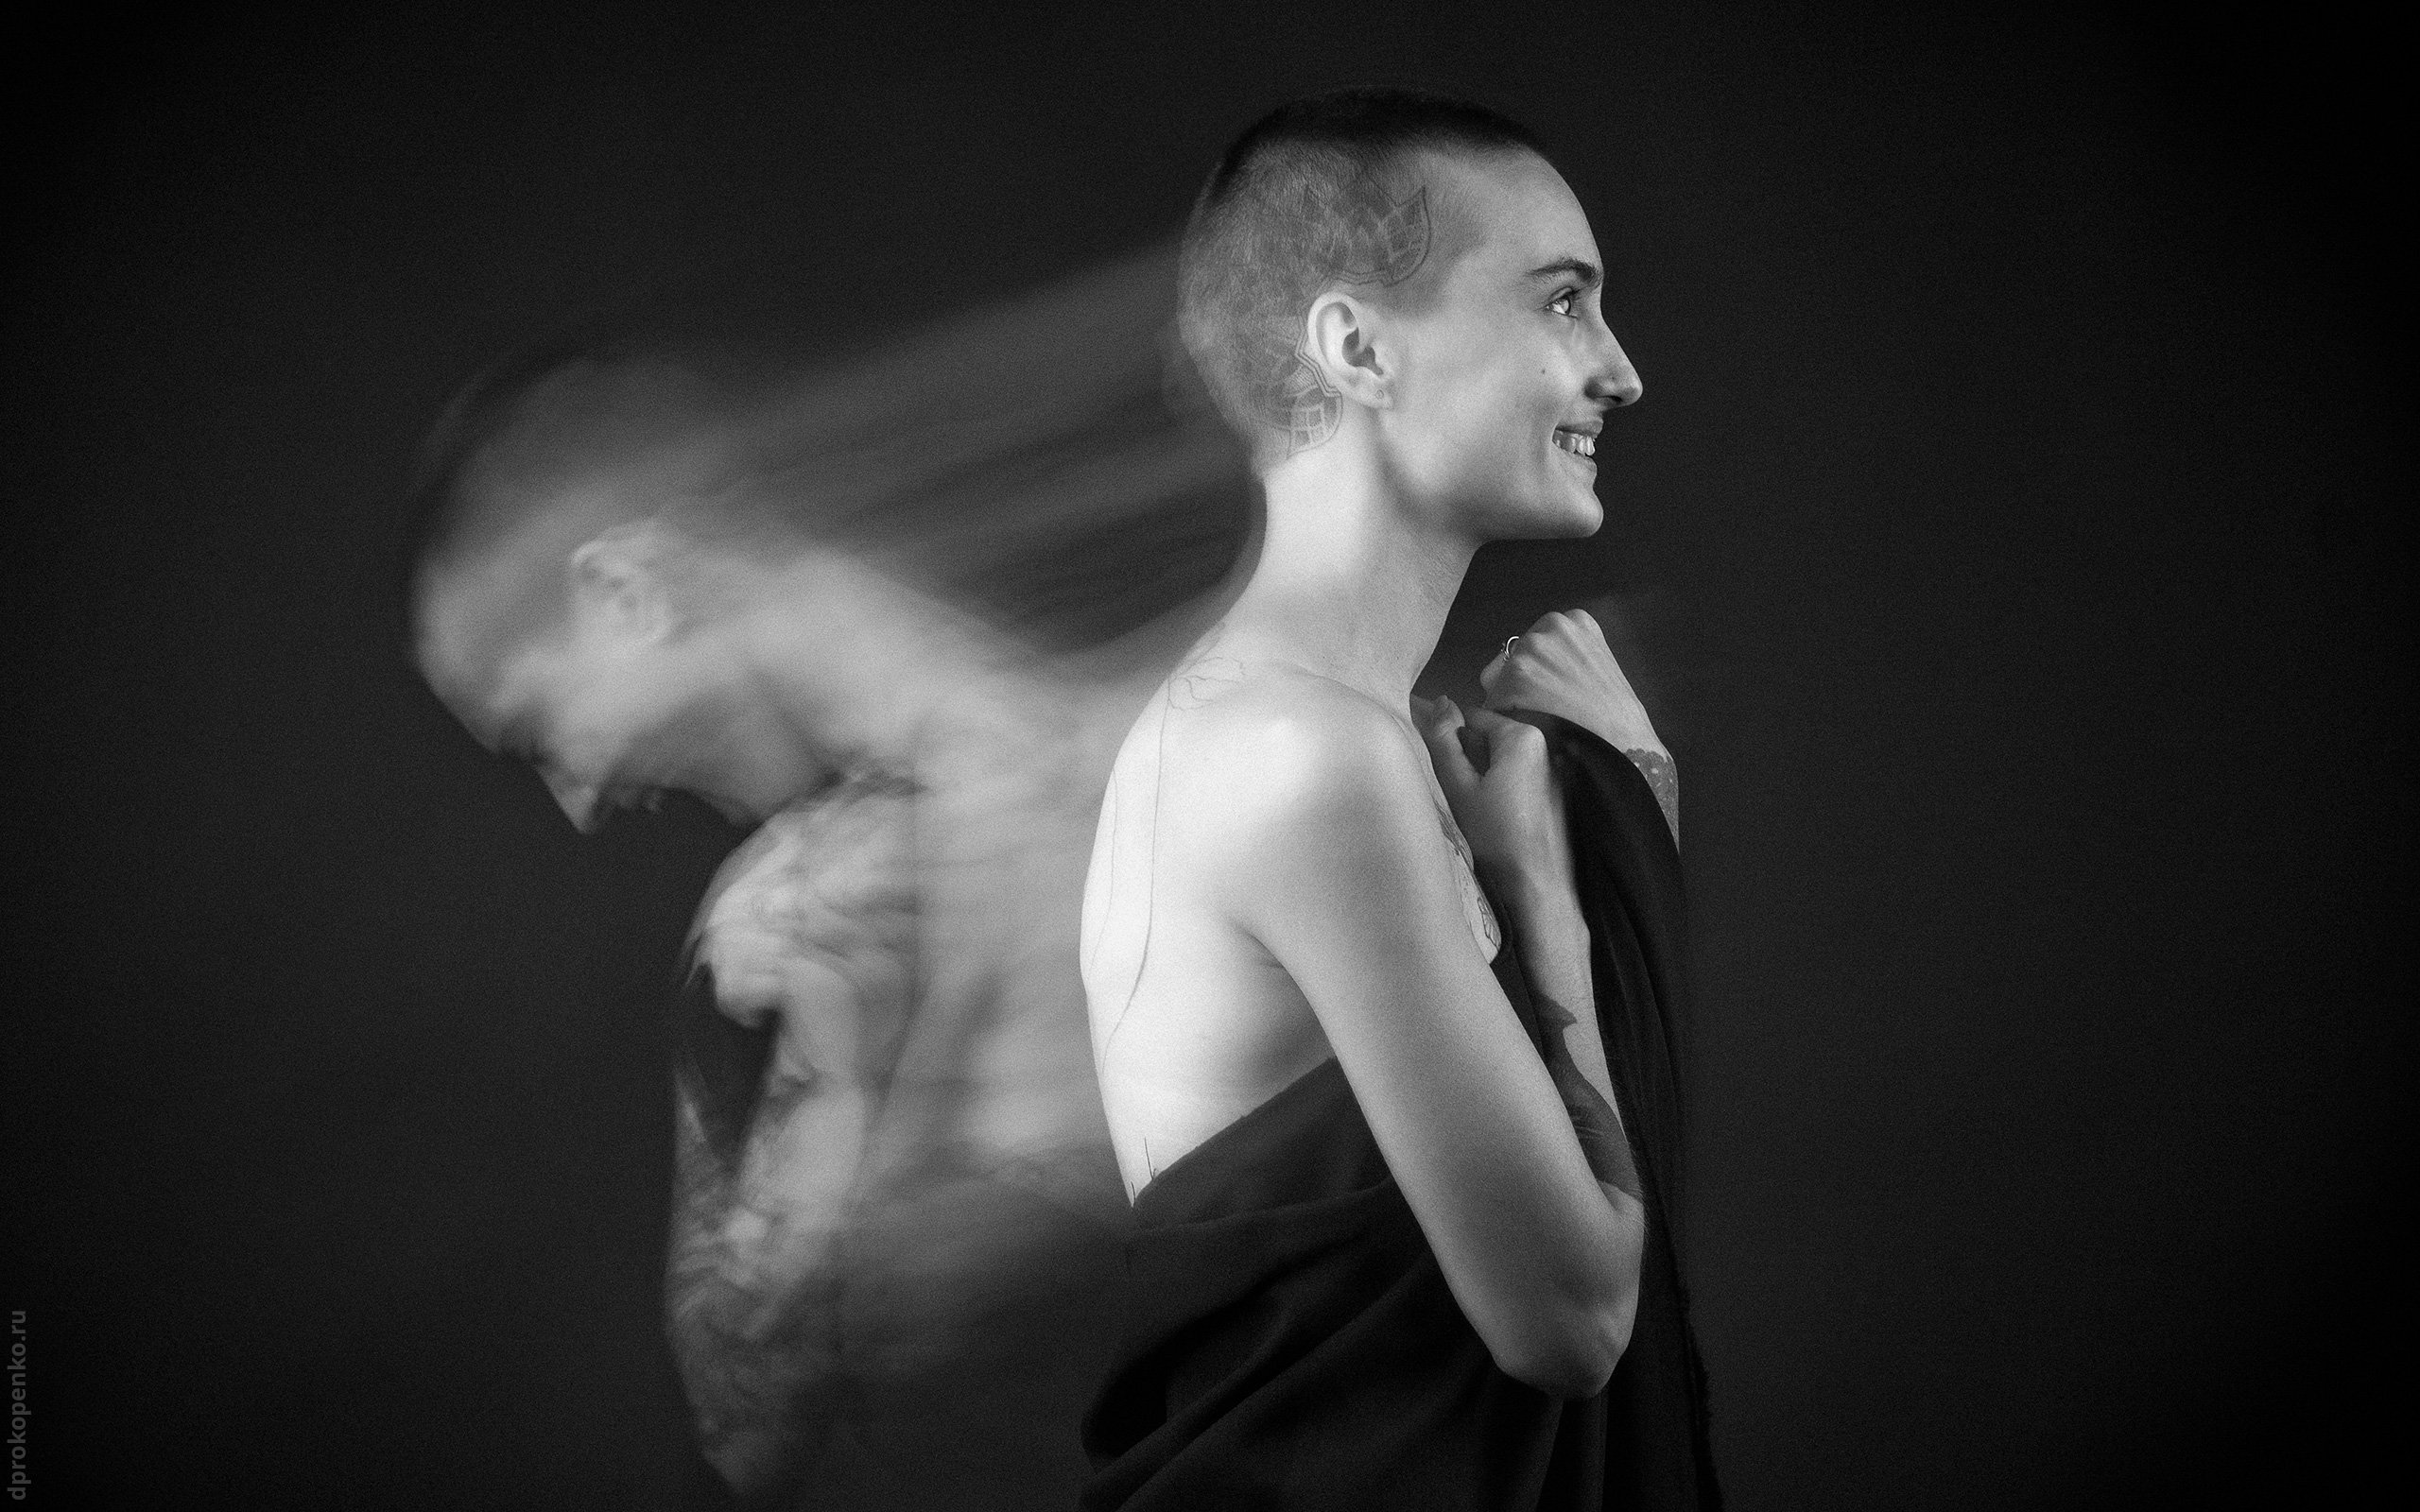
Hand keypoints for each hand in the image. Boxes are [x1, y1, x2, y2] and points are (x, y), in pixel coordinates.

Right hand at [1414, 696, 1574, 901]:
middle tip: (1452, 788)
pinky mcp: (1551, 788)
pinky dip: (1497, 786)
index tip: (1434, 762)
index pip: (1470, 717)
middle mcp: (1541, 742)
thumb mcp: (1459, 785)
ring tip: (1468, 803)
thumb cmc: (1493, 832)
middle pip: (1486, 737)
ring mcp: (1549, 765)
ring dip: (1479, 772)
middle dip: (1465, 756)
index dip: (1447, 737)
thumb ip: (1444, 741)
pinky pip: (1513, 774)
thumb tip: (1438, 700)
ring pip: (1498, 757)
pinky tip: (1489, 813)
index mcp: (1520, 734)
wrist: (1535, 880)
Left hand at [1481, 609, 1663, 757]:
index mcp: (1575, 622)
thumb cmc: (1618, 721)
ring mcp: (1531, 650)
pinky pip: (1490, 704)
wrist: (1625, 749)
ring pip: (1498, 681)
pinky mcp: (1515, 678)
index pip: (1538, 643)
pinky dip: (1500, 723)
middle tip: (1544, 715)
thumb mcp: (1601, 671)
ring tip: (1538, 727)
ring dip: (1508, 705)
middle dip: (1521, 687)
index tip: (1552, 694)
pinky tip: (1526, 736)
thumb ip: (1567, 660)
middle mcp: (1551, 627)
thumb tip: (1526, 671)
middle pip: (1514, 658)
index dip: (1541, 674)